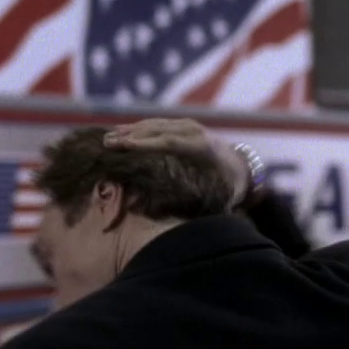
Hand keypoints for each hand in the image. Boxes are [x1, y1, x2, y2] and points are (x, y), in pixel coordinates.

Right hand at [104, 118, 248, 206]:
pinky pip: (156, 124)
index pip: (168, 142)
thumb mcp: (224, 196)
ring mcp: (187, 125)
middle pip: (156, 130)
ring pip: (153, 125)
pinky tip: (119, 133)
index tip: (123, 146)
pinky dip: (137, 128)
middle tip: (106, 143)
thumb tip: (191, 223)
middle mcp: (194, 132)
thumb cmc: (230, 187)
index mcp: (202, 147)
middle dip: (130, 136)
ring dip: (129, 130)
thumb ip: (209, 203)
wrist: (242, 164)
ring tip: (107, 138)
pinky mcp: (181, 124)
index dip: (144, 144)